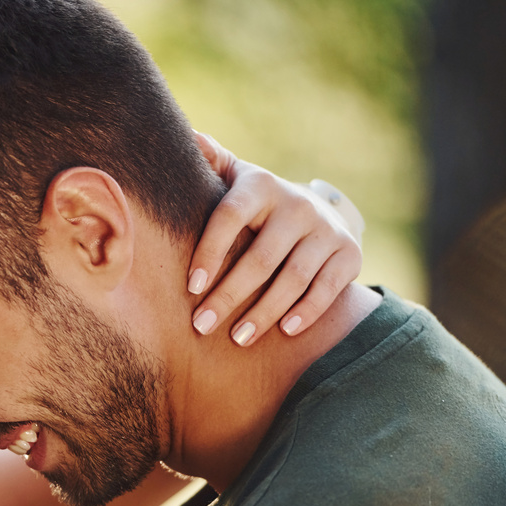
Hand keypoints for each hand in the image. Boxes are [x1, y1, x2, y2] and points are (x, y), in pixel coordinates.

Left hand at [189, 132, 362, 346]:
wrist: (314, 212)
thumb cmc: (254, 204)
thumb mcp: (234, 179)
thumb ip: (211, 162)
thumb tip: (189, 136)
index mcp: (260, 187)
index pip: (230, 217)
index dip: (210, 252)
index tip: (191, 287)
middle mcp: (297, 205)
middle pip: (260, 258)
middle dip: (229, 296)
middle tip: (202, 325)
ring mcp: (326, 230)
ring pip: (292, 278)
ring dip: (264, 312)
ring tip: (237, 338)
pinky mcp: (349, 253)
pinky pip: (326, 288)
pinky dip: (306, 311)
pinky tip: (284, 331)